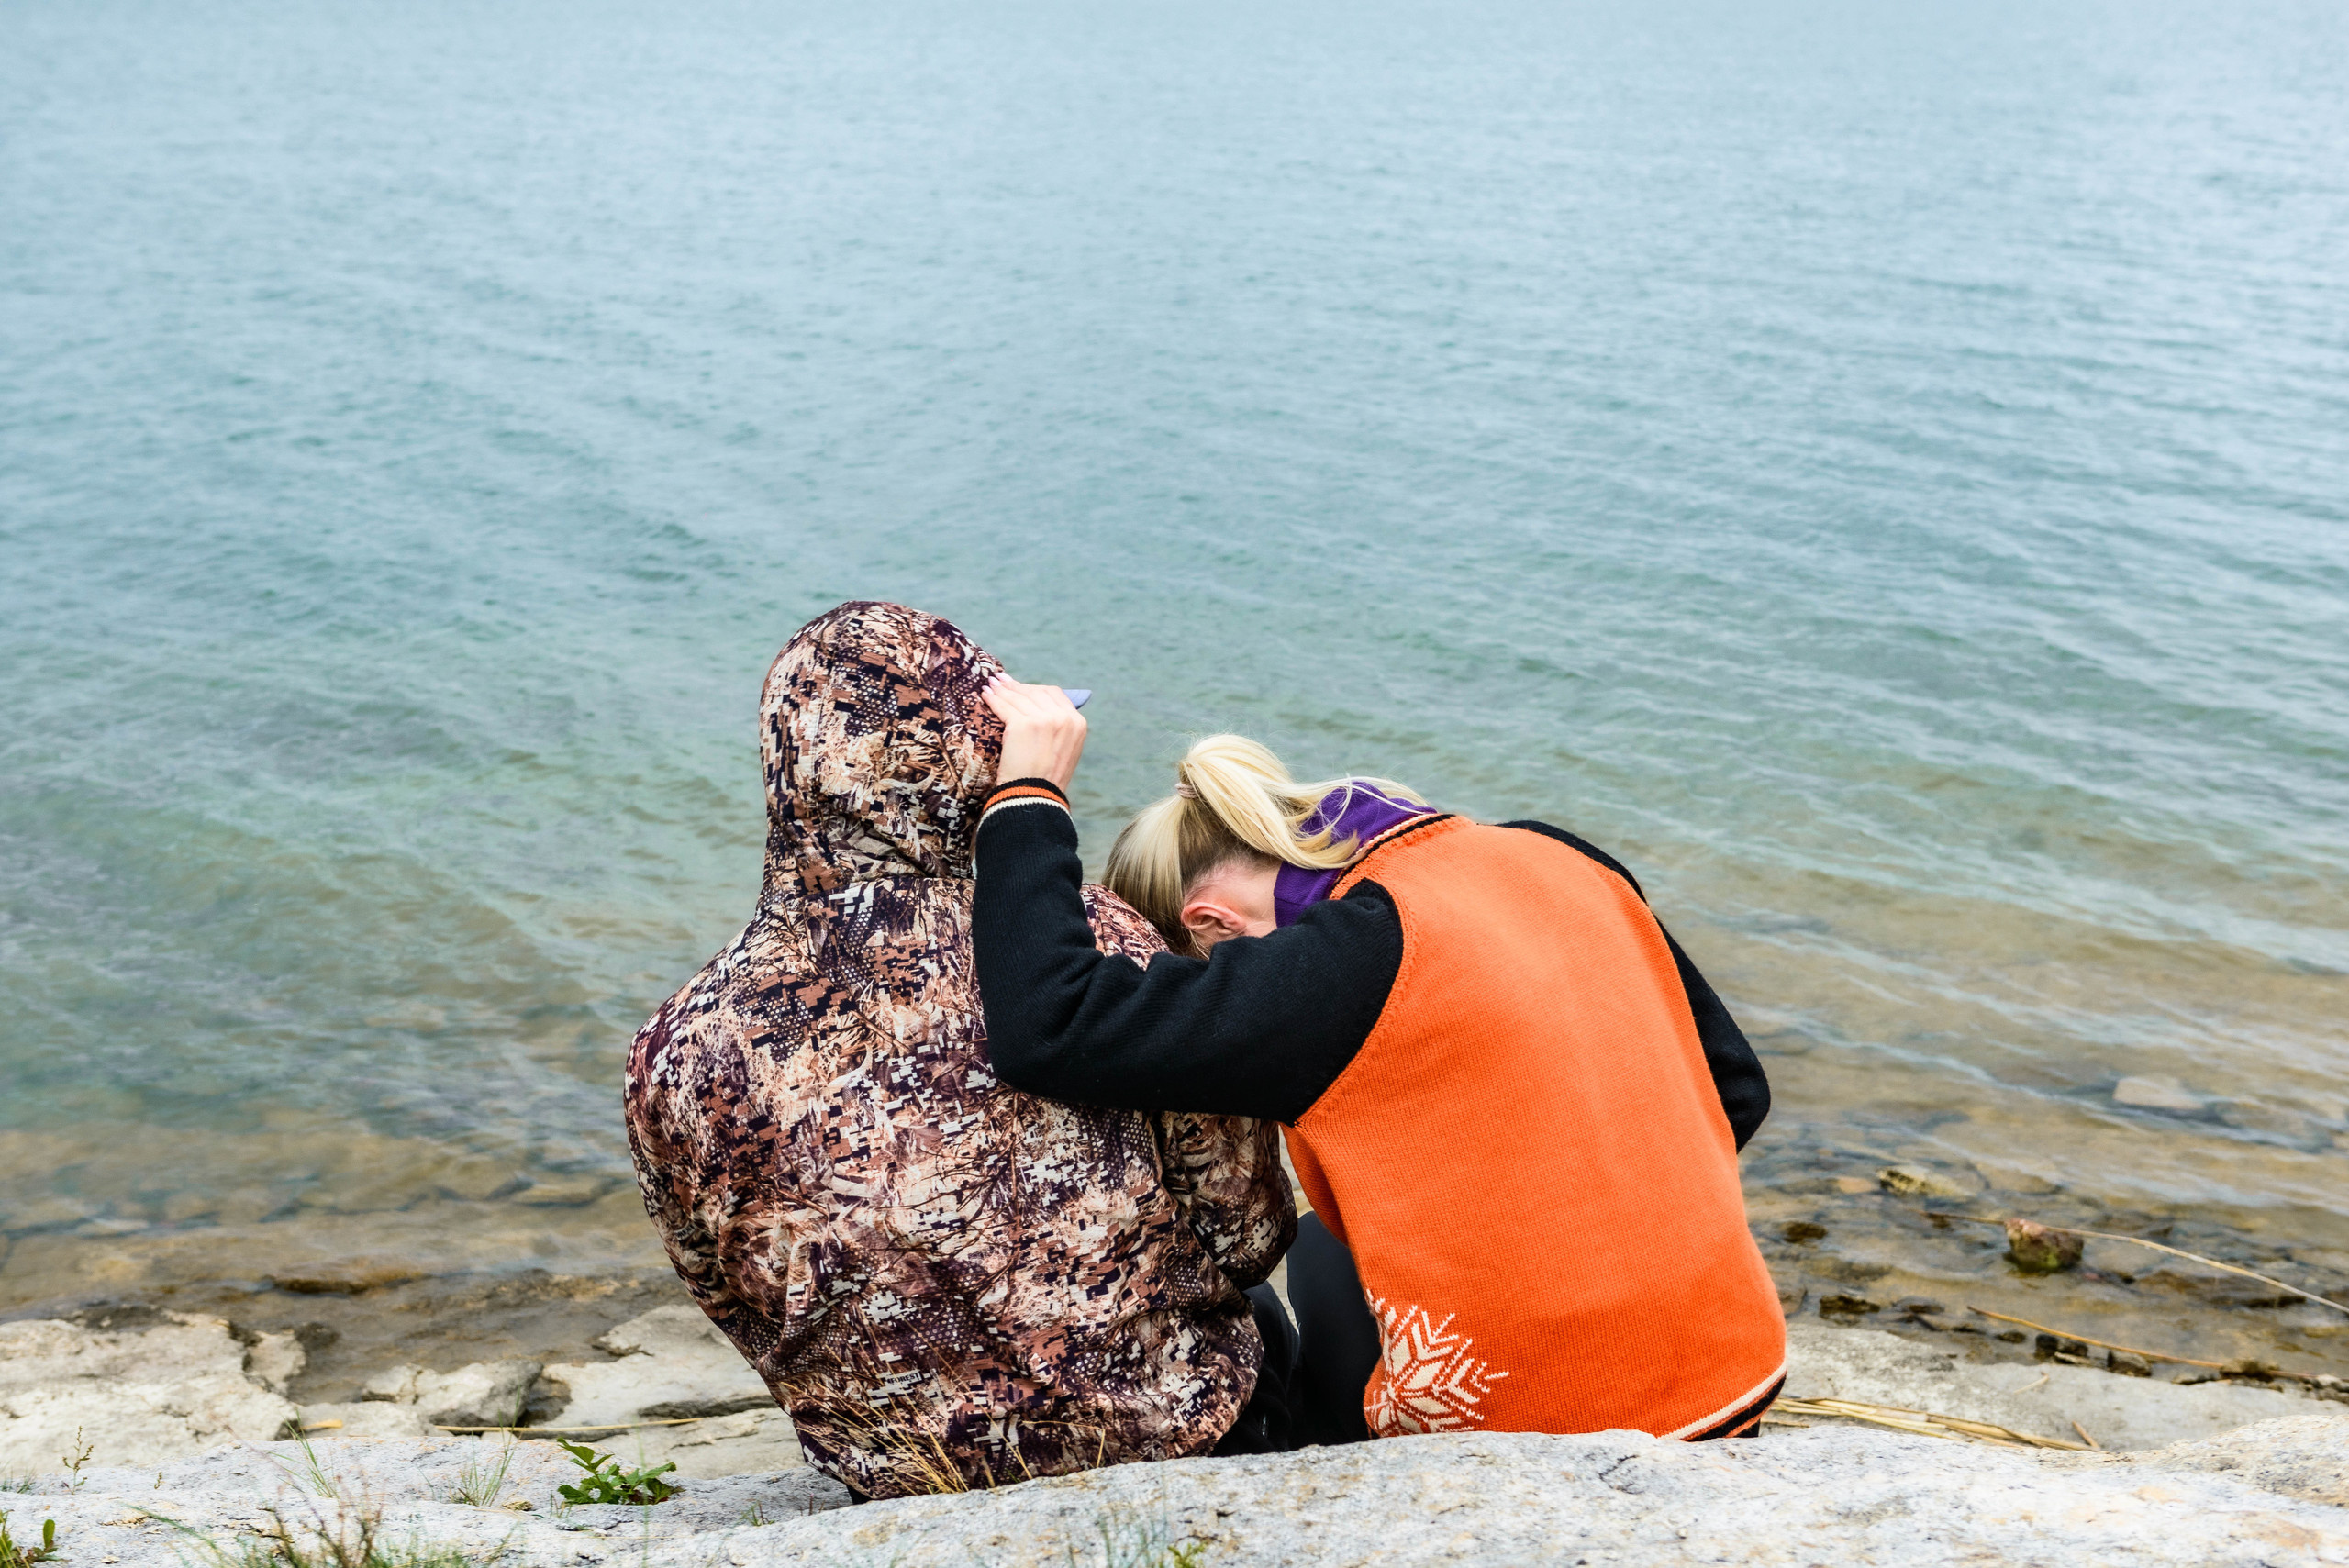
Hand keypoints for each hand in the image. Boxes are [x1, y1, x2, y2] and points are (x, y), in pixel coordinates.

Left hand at [982, 677, 1087, 791]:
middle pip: (1035, 692)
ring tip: (990, 685)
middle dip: (1016, 686)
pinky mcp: (1022, 724)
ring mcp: (1043, 719)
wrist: (1034, 798)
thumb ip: (1058, 730)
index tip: (1020, 688)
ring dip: (1002, 690)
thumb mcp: (1063, 752)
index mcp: (1077, 724)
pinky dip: (993, 699)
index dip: (1034, 689)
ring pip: (1018, 697)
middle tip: (1000, 681)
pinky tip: (985, 696)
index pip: (1055, 695)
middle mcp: (1064, 718)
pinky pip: (1004, 706)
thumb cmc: (1045, 780)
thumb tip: (1039, 713)